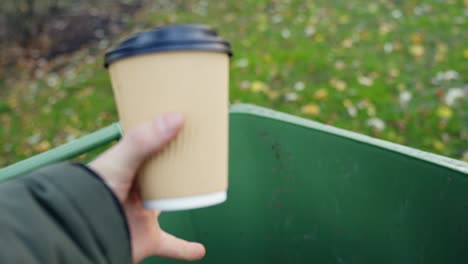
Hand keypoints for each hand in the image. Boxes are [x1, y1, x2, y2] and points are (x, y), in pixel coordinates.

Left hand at [89, 113, 204, 262]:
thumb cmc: (91, 194)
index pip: (148, 148)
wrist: (80, 234)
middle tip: (197, 154)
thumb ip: (143, 141)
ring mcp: (142, 215)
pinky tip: (200, 250)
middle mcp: (135, 191)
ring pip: (169, 205)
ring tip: (202, 191)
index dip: (163, 137)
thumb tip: (177, 118)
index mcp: (127, 169)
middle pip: (161, 176)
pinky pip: (172, 245)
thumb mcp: (118, 161)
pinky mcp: (148, 238)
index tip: (181, 124)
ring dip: (184, 200)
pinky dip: (186, 250)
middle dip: (176, 167)